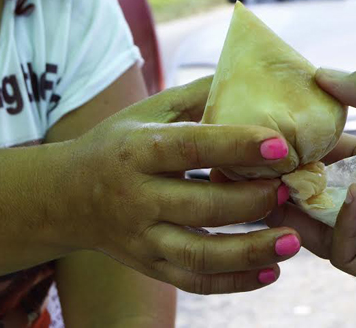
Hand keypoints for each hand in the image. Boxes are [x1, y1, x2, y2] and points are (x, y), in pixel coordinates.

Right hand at [60, 76, 300, 293]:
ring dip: (250, 251)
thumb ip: (198, 95)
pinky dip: (234, 282)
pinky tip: (270, 272)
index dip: (236, 145)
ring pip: (199, 254)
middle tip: (289, 189)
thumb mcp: (147, 111)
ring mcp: (141, 238)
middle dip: (252, 200)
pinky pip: (194, 281)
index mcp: (137, 150)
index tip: (280, 145)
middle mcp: (137, 198)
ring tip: (291, 241)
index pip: (190, 148)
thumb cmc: (117, 144)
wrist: (64, 196)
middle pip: (201, 206)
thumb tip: (251, 74)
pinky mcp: (149, 266)